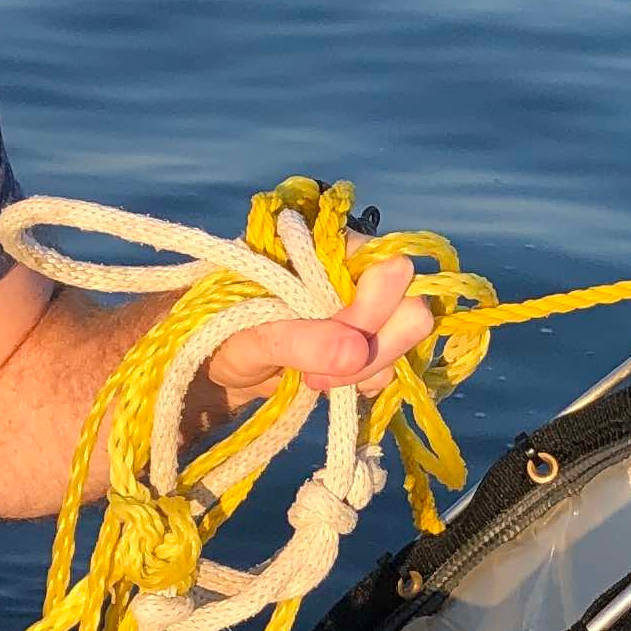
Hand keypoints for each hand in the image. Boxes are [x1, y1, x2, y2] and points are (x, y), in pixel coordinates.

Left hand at [206, 255, 434, 414]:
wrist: (219, 362)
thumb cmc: (225, 330)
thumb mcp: (252, 335)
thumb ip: (302, 340)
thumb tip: (356, 352)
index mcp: (332, 247)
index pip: (392, 269)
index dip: (371, 311)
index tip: (331, 343)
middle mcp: (359, 273)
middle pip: (411, 309)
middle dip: (373, 348)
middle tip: (320, 372)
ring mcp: (369, 310)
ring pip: (405, 342)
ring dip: (364, 370)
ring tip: (313, 379)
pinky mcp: (369, 344)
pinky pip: (393, 366)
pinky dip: (364, 381)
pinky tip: (328, 383)